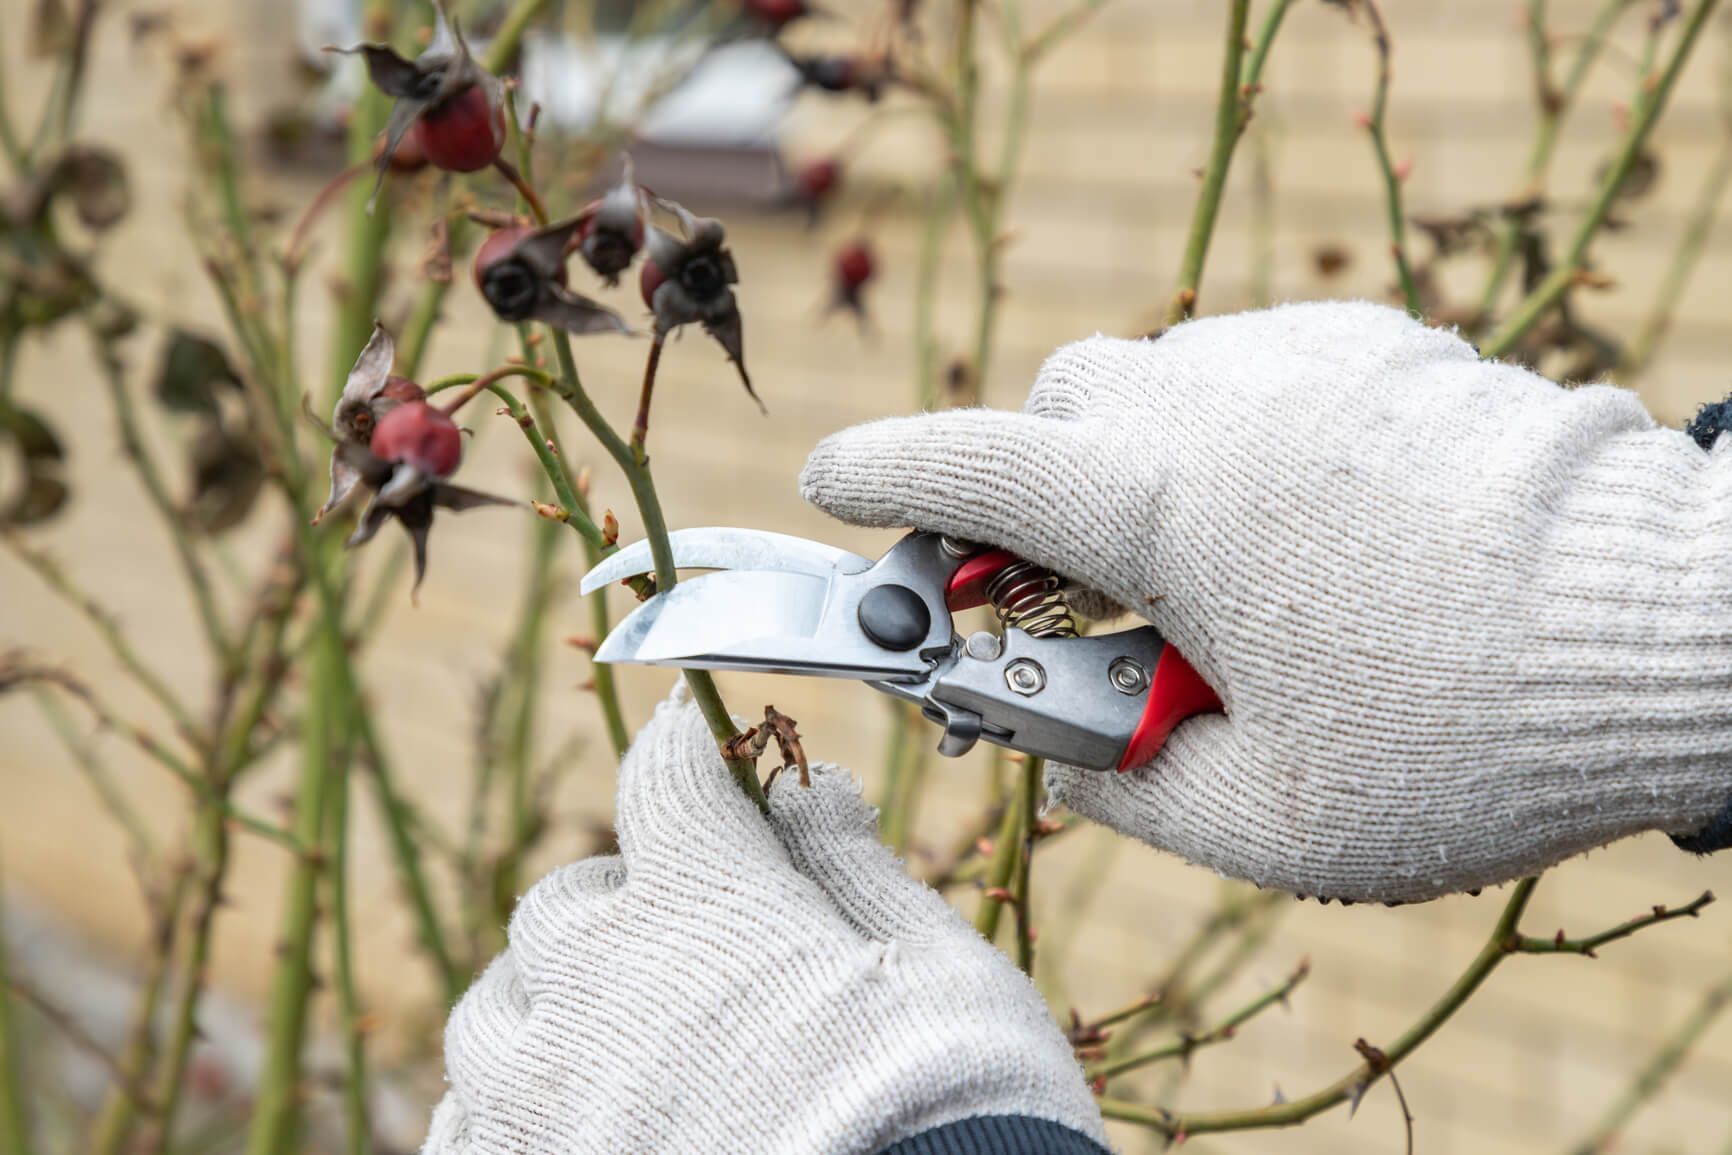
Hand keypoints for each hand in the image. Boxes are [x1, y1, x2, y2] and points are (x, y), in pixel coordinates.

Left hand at [424, 686, 1104, 1153]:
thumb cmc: (955, 1108)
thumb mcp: (939, 966)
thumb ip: (854, 865)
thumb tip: (811, 788)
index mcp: (705, 909)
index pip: (665, 782)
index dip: (686, 753)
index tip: (696, 746)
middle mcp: (600, 991)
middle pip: (566, 902)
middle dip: (623, 897)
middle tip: (684, 931)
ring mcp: (547, 1103)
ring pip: (493, 1015)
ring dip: (547, 1000)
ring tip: (607, 1026)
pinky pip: (464, 1130)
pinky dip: (501, 1106)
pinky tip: (556, 1112)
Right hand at [800, 301, 1731, 902]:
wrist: (1684, 634)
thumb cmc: (1474, 742)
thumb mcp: (1272, 823)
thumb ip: (1127, 789)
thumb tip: (1070, 752)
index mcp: (1174, 506)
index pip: (972, 463)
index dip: (879, 473)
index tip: (827, 484)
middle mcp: (1227, 401)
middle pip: (1056, 406)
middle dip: (1022, 490)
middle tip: (1045, 593)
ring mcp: (1311, 358)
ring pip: (1156, 378)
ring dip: (1130, 464)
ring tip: (1193, 575)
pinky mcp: (1387, 349)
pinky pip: (1253, 367)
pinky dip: (1225, 435)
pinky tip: (1289, 525)